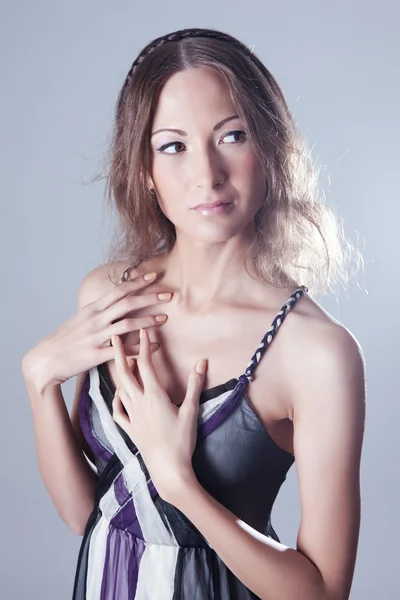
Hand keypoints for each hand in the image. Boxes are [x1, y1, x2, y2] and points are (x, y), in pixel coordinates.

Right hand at [22, 270, 171, 392]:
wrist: (45, 360)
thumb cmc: (65, 340)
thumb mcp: (80, 320)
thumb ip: (98, 312)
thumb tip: (113, 303)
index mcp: (92, 309)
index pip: (118, 290)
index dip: (137, 281)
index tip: (153, 275)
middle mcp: (95, 320)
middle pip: (127, 303)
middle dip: (149, 297)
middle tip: (169, 295)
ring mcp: (96, 337)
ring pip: (127, 325)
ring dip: (149, 320)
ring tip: (165, 318)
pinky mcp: (96, 355)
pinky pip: (123, 350)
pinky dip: (141, 348)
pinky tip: (155, 346)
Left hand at [111, 327, 207, 503]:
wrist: (168, 470)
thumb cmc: (182, 441)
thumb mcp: (191, 411)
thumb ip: (195, 385)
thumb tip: (201, 362)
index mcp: (154, 396)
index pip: (146, 365)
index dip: (144, 346)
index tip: (144, 330)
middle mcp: (139, 403)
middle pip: (124, 373)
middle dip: (118, 353)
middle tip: (113, 337)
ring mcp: (132, 416)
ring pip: (120, 389)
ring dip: (118, 373)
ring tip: (117, 361)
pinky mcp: (130, 429)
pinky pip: (118, 411)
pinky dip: (117, 399)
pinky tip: (119, 395)